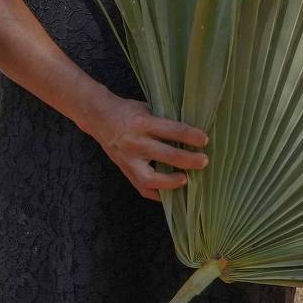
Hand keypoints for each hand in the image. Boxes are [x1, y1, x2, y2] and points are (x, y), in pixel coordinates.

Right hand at [81, 94, 208, 199]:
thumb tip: (192, 132)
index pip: (174, 131)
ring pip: (152, 179)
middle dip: (190, 160)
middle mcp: (135, 142)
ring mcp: (128, 159)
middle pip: (167, 156)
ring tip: (186, 180)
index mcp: (142, 123)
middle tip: (203, 161)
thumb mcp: (147, 108)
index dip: (193, 137)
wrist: (99, 118)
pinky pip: (142, 188)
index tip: (204, 140)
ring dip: (172, 182)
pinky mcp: (125, 170)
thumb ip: (166, 120)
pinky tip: (170, 191)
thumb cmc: (128, 111)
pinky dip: (158, 193)